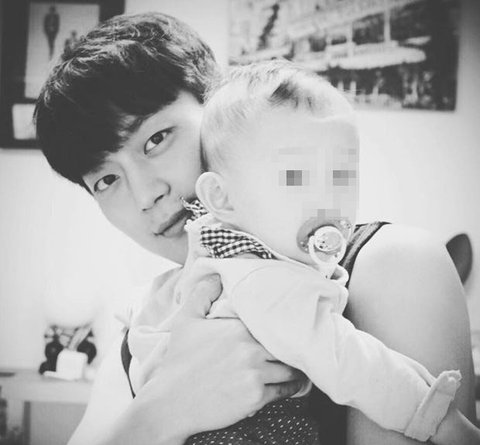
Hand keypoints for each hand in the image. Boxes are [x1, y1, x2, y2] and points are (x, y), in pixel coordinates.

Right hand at [138, 274, 306, 440]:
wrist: (170, 402)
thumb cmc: (179, 360)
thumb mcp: (186, 321)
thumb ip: (203, 294)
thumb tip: (217, 276)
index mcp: (238, 328)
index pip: (272, 322)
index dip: (281, 325)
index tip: (286, 327)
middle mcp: (250, 350)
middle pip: (285, 346)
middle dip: (290, 347)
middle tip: (297, 347)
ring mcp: (255, 375)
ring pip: (289, 369)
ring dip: (294, 368)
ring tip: (297, 366)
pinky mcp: (256, 398)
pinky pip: (284, 391)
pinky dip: (289, 388)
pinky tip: (290, 385)